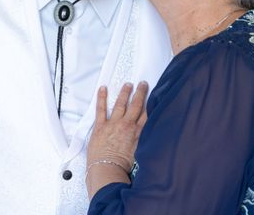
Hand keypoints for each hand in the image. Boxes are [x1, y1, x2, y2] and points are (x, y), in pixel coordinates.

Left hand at [86, 82, 147, 197]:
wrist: (107, 170)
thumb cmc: (123, 167)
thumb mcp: (140, 154)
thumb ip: (144, 142)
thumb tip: (150, 137)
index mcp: (138, 133)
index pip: (146, 114)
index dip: (150, 104)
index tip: (153, 96)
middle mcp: (127, 125)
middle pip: (136, 105)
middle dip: (140, 93)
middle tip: (143, 84)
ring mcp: (113, 124)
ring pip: (120, 104)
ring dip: (125, 93)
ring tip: (128, 84)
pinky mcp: (100, 125)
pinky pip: (101, 108)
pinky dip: (102, 98)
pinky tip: (103, 89)